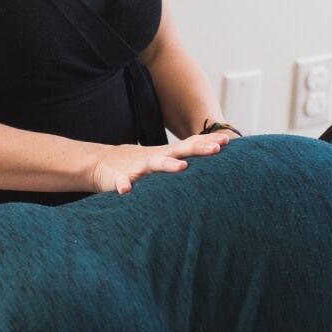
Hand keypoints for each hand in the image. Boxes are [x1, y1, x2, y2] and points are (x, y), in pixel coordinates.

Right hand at [90, 133, 230, 193]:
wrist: (104, 163)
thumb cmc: (142, 164)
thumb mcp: (164, 159)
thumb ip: (184, 158)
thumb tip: (212, 158)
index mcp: (167, 154)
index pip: (191, 144)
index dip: (208, 142)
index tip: (227, 140)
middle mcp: (155, 157)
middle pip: (179, 150)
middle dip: (198, 149)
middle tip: (216, 149)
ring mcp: (138, 167)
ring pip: (154, 164)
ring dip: (168, 165)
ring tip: (182, 167)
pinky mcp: (120, 178)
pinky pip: (122, 182)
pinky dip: (124, 185)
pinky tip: (126, 190)